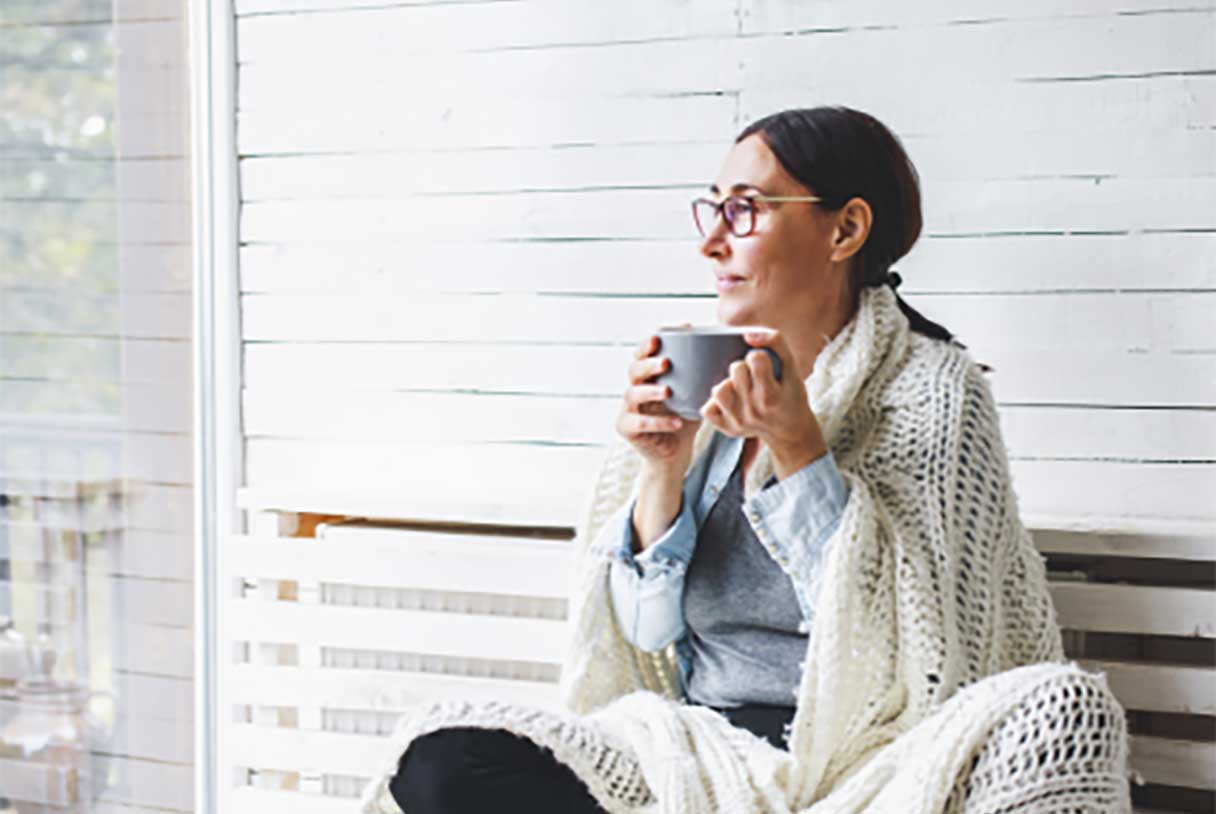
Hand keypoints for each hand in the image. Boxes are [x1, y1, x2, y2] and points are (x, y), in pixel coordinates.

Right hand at [616, 333, 702, 473]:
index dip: (650, 342)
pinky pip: (639, 423)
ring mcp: (628, 408)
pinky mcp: (626, 428)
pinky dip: (658, 422)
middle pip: (634, 369)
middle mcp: (635, 387)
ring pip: (632, 394)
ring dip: (649, 391)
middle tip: (665, 363)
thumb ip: (705, 375)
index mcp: (649, 376)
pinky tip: (675, 422)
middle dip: (648, 364)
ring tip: (667, 391)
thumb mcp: (696, 394)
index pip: (644, 352)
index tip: (663, 335)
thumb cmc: (685, 418)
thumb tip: (732, 351)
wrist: (675, 453)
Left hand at [699, 330, 826, 478]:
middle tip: (752, 376)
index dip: (759, 356)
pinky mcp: (727, 429)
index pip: (755, 359)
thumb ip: (776, 343)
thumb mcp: (792, 368)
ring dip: (727, 384)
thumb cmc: (790, 395)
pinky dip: (715, 403)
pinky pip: (707, 410)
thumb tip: (747, 335)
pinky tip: (729, 401)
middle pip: (736, 370)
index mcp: (772, 395)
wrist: (790, 430)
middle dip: (743, 367)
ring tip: (738, 387)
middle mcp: (755, 411)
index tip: (764, 365)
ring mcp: (739, 421)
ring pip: (718, 390)